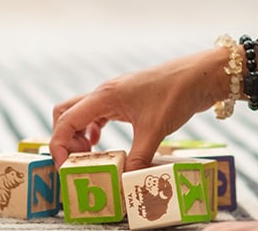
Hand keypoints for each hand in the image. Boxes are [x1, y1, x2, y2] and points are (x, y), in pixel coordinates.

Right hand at [50, 48, 222, 170]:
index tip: (65, 166)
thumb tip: (125, 181)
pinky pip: (97, 115)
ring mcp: (113, 96)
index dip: (59, 144)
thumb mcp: (156, 131)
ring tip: (89, 156)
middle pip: (66, 113)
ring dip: (78, 135)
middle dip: (65, 138)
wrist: (198, 76)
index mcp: (104, 97)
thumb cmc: (175, 94)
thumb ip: (138, 157)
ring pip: (81, 114)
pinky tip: (101, 144)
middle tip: (78, 160)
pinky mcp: (124, 101)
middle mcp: (103, 94)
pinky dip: (92, 130)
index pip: (66, 119)